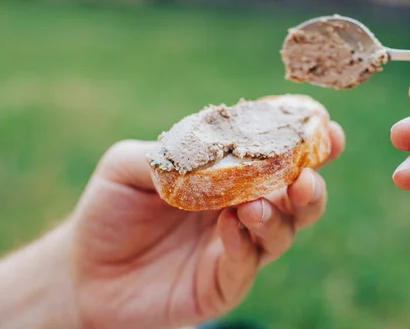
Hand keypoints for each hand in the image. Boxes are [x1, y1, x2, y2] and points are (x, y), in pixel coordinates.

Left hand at [70, 122, 344, 327]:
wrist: (84, 270)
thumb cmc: (110, 209)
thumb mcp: (128, 166)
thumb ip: (169, 152)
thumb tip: (210, 147)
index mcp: (229, 175)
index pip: (276, 157)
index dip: (306, 142)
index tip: (325, 127)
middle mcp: (242, 209)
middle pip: (296, 198)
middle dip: (311, 184)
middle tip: (308, 175)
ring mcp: (236, 247)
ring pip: (282, 232)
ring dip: (281, 214)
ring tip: (263, 202)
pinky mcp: (223, 283)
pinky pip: (245, 263)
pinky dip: (245, 242)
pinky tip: (234, 225)